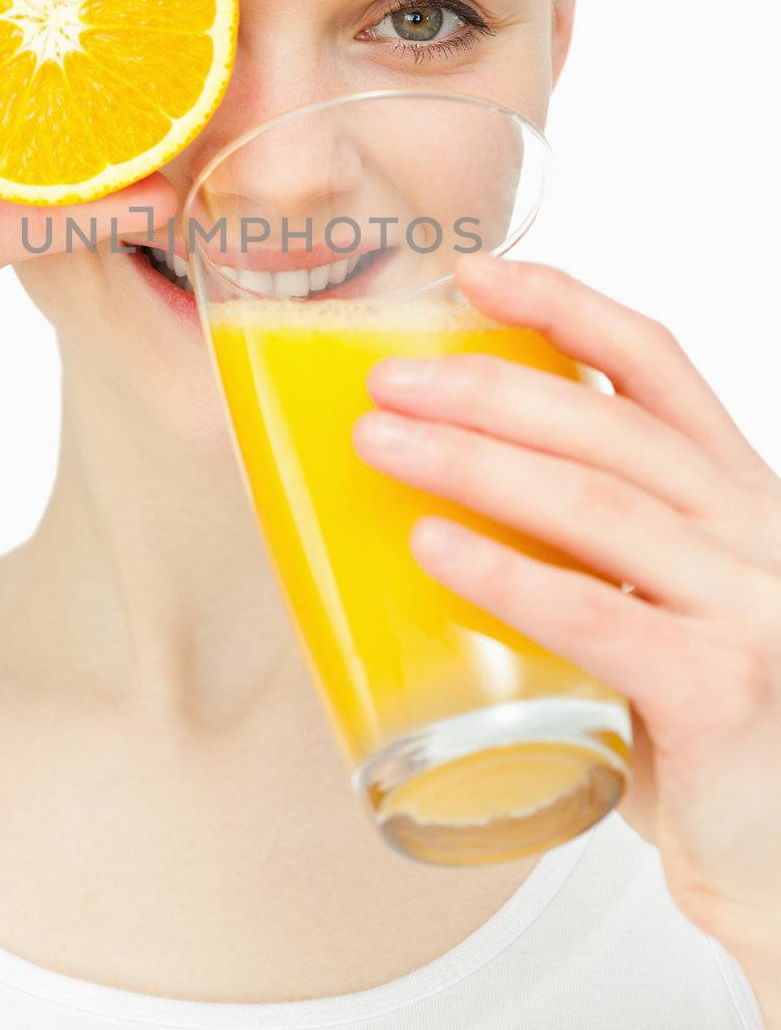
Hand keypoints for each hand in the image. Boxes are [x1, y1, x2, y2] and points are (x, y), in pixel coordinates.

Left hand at [352, 254, 780, 966]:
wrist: (778, 846)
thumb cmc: (698, 717)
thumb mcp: (660, 597)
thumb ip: (587, 540)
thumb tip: (436, 482)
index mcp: (730, 489)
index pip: (653, 360)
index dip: (561, 304)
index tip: (471, 275)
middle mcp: (749, 528)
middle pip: (604, 422)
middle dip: (482, 387)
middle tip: (385, 379)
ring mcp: (745, 606)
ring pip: (592, 502)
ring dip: (471, 462)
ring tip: (381, 442)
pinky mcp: (720, 691)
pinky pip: (597, 615)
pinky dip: (506, 574)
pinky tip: (432, 548)